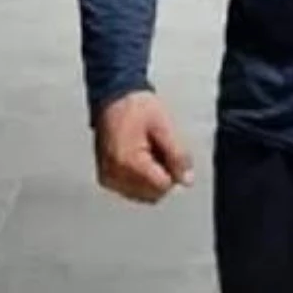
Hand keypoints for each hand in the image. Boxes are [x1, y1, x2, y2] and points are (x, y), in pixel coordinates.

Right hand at [94, 90, 193, 204]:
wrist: (113, 97)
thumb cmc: (136, 107)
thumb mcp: (165, 127)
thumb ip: (178, 155)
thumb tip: (187, 180)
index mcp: (128, 162)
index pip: (162, 186)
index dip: (172, 170)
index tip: (167, 152)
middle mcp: (114, 174)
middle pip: (152, 194)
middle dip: (161, 175)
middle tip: (158, 150)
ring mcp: (108, 177)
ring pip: (142, 195)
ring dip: (150, 179)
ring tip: (147, 152)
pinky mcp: (105, 177)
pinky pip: (130, 189)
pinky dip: (138, 178)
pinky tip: (138, 158)